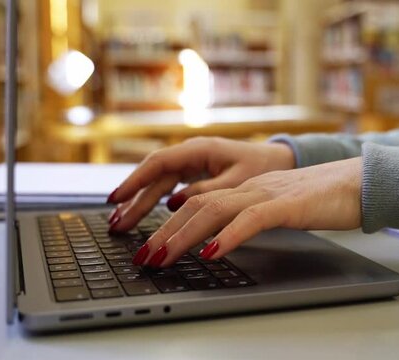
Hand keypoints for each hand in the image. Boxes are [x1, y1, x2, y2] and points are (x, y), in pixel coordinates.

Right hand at [106, 137, 295, 231]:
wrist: (284, 159)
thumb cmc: (264, 166)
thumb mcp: (237, 181)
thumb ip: (207, 192)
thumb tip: (174, 205)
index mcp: (199, 149)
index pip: (158, 164)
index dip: (135, 181)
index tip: (116, 198)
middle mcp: (192, 155)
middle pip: (155, 179)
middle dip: (134, 201)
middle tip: (115, 224)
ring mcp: (194, 165)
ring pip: (161, 185)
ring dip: (142, 204)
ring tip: (122, 224)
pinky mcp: (198, 175)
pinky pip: (172, 189)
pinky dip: (158, 203)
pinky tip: (146, 216)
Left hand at [133, 157, 362, 267]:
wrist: (361, 182)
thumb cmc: (323, 199)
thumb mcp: (278, 209)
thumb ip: (251, 218)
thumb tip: (224, 238)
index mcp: (246, 189)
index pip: (198, 203)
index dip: (169, 225)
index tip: (151, 247)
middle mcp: (250, 188)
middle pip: (196, 207)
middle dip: (165, 233)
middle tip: (143, 257)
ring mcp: (268, 193)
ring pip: (214, 211)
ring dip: (183, 236)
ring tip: (162, 257)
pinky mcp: (288, 204)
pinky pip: (251, 219)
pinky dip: (228, 236)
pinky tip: (211, 253)